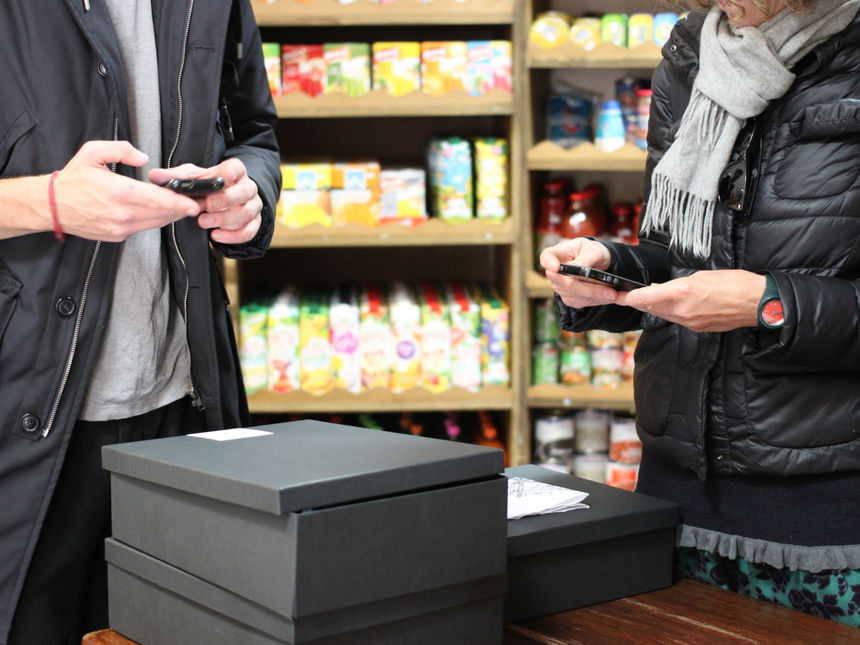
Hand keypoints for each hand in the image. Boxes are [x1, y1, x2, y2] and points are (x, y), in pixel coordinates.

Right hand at [52, 141, 200, 241]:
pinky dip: (153, 220)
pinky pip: (143, 228)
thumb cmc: (73, 180)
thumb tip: (143, 157)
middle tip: (192, 201)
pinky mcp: (118, 236)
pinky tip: (156, 211)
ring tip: (178, 206)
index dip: (178, 203)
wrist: (53, 206)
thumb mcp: (92, 152)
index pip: (157, 199)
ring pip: (155, 223)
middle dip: (179, 209)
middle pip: (161, 213)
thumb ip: (121, 149)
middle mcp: (122, 213)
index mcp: (119, 192)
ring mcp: (120, 228)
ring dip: (169, 215)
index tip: (193, 204)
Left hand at [150, 158, 261, 244]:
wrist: (224, 200)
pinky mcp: (253, 222)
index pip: (237, 167)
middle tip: (207, 206)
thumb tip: (154, 176)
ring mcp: (252, 205)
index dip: (232, 172)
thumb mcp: (192, 178)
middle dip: (225, 200)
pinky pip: (249, 230)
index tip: (225, 176)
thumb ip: (175, 177)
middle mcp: (247, 187)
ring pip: (246, 212)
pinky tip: (216, 236)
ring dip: (225, 219)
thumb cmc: (209, 186)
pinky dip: (233, 236)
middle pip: (244, 192)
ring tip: (204, 222)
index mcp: (233, 171)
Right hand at [539, 238, 617, 308]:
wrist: (598, 262)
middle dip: (590, 289)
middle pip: (566, 283)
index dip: (549, 263)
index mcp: (556, 254)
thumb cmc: (592, 251)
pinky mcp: (569, 298)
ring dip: (597, 296)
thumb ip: (586, 259)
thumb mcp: (593, 249)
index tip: (556, 267)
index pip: (546, 258)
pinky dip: (597, 301)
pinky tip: (608, 297)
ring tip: (615, 294)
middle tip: (611, 292)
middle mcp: (554, 273)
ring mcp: (560, 287)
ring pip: (576, 295)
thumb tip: (581, 269)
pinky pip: (581, 302)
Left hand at [615, 270, 765, 331]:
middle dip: (638, 302)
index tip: (618, 296)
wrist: (758, 303)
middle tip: (626, 296)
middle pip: (651, 309)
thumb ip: (677, 285)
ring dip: (653, 307)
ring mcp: (690, 322)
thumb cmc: (734, 283)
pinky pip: (677, 320)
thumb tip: (660, 289)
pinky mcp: (698, 328)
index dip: (629, 298)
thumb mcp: (701, 276)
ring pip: (663, 315)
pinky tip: (669, 305)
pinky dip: (669, 312)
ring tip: (645, 298)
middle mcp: (683, 311)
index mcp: (682, 293)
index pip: (646, 298)